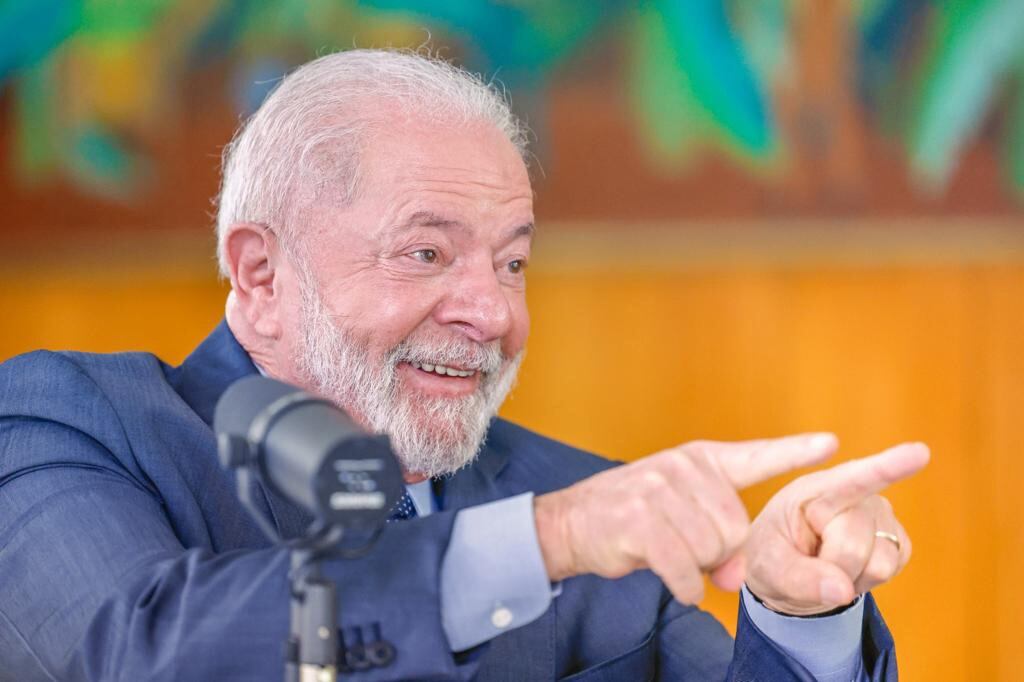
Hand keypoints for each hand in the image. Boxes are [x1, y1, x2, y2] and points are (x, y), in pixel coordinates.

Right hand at [533, 433, 838, 603]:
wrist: (572, 522)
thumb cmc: (634, 519)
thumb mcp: (683, 520)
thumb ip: (721, 541)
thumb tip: (735, 577)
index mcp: (700, 460)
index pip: (756, 456)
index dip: (794, 452)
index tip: (832, 444)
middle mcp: (682, 468)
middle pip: (735, 530)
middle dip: (715, 553)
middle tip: (681, 545)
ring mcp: (659, 490)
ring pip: (710, 551)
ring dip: (693, 567)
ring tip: (665, 552)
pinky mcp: (640, 521)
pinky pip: (684, 569)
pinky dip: (683, 585)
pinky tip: (673, 580)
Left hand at [744, 442, 928, 614]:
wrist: (788, 571)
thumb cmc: (772, 557)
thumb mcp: (768, 567)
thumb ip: (799, 579)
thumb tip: (843, 591)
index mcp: (813, 489)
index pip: (850, 478)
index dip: (886, 466)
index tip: (920, 453)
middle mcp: (853, 494)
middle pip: (853, 545)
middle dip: (832, 567)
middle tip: (811, 561)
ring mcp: (880, 514)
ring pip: (879, 563)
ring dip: (852, 576)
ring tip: (830, 562)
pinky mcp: (899, 539)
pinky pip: (892, 570)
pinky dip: (868, 580)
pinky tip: (850, 568)